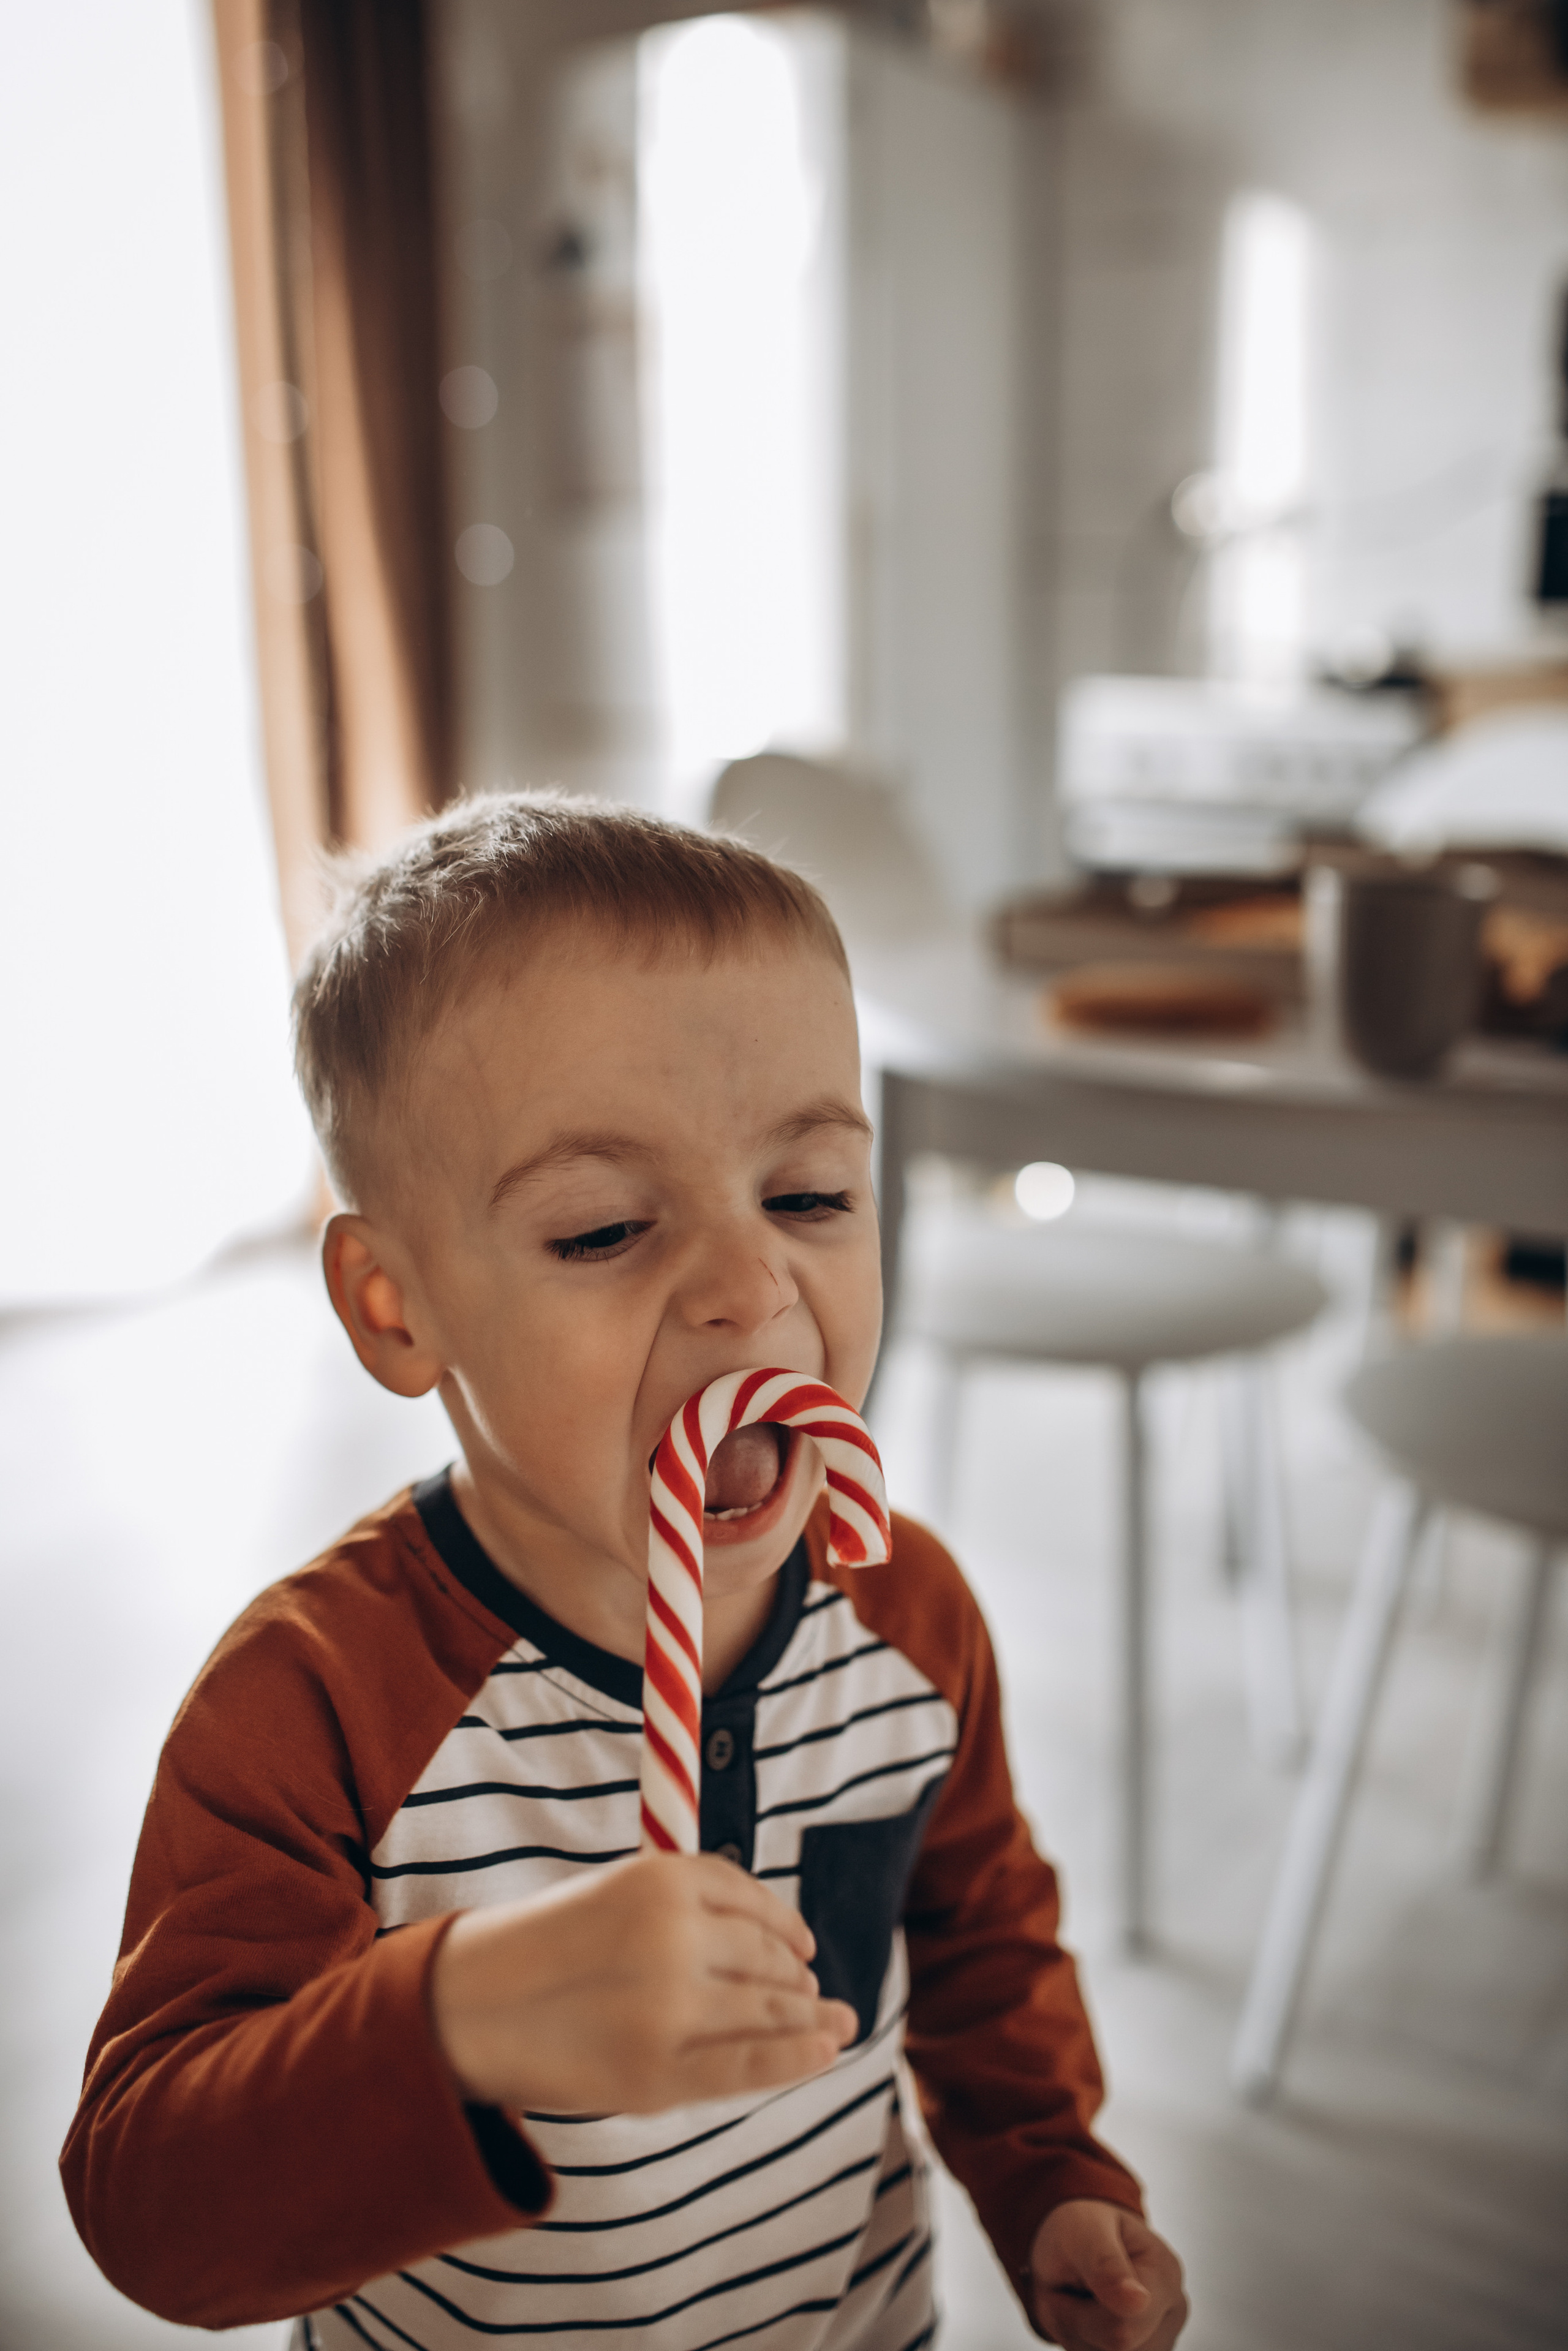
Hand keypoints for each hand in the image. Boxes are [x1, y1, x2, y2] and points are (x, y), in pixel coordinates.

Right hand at [430, 1851, 857, 2115]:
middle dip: (797, 1980)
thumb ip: (692, 1908)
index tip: (805, 1947)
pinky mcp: (658, 2073)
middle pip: (767, 1959)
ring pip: (769, 2009)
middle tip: (815, 1993)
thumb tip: (791, 1948)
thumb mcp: (619, 1897)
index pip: (751, 1902)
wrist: (472, 2006)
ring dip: (811, 2016)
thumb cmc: (551, 1950)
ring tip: (834, 2022)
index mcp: (661, 1880)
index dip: (786, 1927)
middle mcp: (673, 1938)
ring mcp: (669, 2009)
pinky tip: (825, 2052)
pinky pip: (749, 2065)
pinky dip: (797, 2057)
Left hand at [1030, 2200, 1186, 2350]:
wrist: (1078, 2241)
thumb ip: (1105, 2265)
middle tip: (1072, 2287)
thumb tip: (1139, 2302)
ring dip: (1080, 2336)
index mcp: (1165, 2272)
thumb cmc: (1080, 2229)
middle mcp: (1174, 2310)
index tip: (1072, 2279)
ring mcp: (1164, 2337)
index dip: (1078, 2314)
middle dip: (1079, 2324)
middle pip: (1118, 2349)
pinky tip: (1088, 2318)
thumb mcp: (1082, 2232)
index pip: (1121, 2329)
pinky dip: (1085, 2345)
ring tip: (1081, 2300)